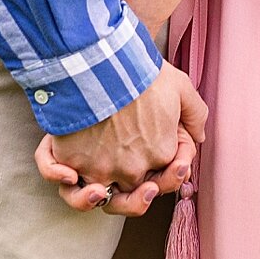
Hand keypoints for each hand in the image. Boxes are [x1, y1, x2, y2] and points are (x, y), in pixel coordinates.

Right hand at [35, 65, 205, 217]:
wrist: (103, 60)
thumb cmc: (141, 71)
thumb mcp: (182, 87)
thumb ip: (195, 116)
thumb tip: (199, 137)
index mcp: (160, 155)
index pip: (165, 173)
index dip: (168, 166)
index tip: (164, 150)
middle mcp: (131, 169)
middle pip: (134, 192)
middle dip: (142, 191)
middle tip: (144, 184)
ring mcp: (100, 169)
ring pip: (98, 198)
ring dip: (98, 198)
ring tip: (99, 191)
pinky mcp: (71, 161)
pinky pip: (61, 182)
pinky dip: (60, 179)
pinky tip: (69, 176)